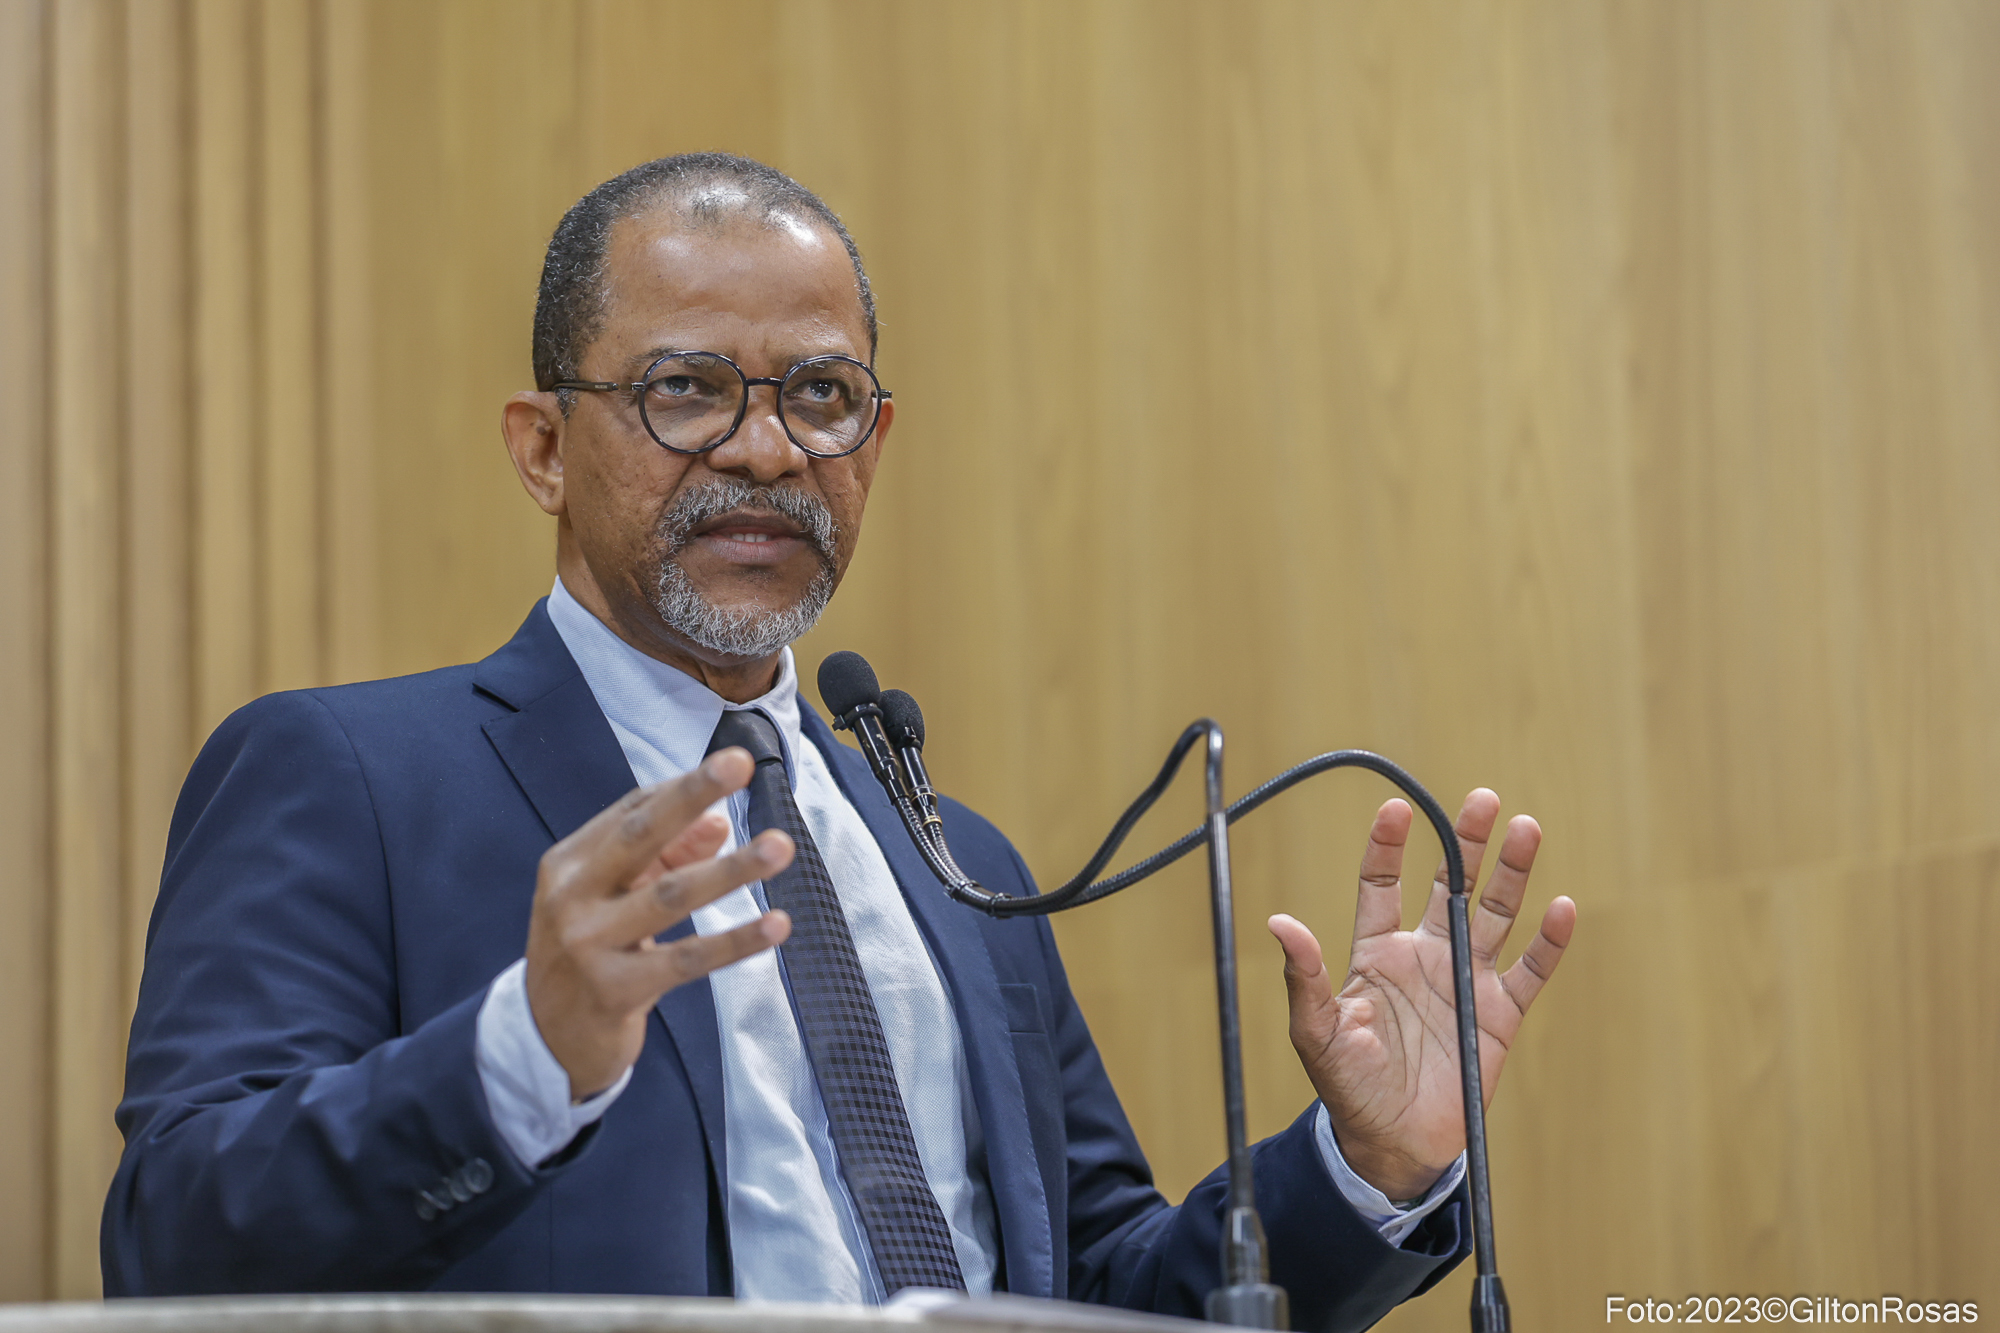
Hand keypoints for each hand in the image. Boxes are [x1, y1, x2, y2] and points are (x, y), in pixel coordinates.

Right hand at [525, 748, 793, 1098]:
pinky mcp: (614, 990)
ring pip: (670, 896)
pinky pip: (686, 959)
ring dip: (730, 870)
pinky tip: (776, 924)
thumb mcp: (616, 898)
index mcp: (569, 863)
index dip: (684, 789)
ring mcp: (588, 944)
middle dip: (691, 795)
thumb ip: (666, 858)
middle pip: (638, 835)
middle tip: (741, 763)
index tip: (735, 763)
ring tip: (780, 847)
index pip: (630, 812)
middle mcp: (570, 896)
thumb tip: (719, 823)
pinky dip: (735, 941)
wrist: (544, 1040)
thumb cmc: (589, 954)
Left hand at [1268, 790, 1574, 1201]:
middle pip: (1450, 886)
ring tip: (1527, 829)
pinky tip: (1559, 907)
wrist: (1392, 1144)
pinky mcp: (1500, 1015)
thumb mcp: (1317, 1032)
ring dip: (1512, 874)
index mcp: (1377, 953)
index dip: (1388, 848)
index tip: (1396, 809)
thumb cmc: (1347, 1086)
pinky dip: (1548, 941)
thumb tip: (1279, 922)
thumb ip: (1303, 978)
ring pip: (1496, 915)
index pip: (1383, 886)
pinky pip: (1530, 971)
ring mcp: (1466, 981)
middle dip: (1467, 844)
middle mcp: (1425, 955)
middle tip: (1484, 800)